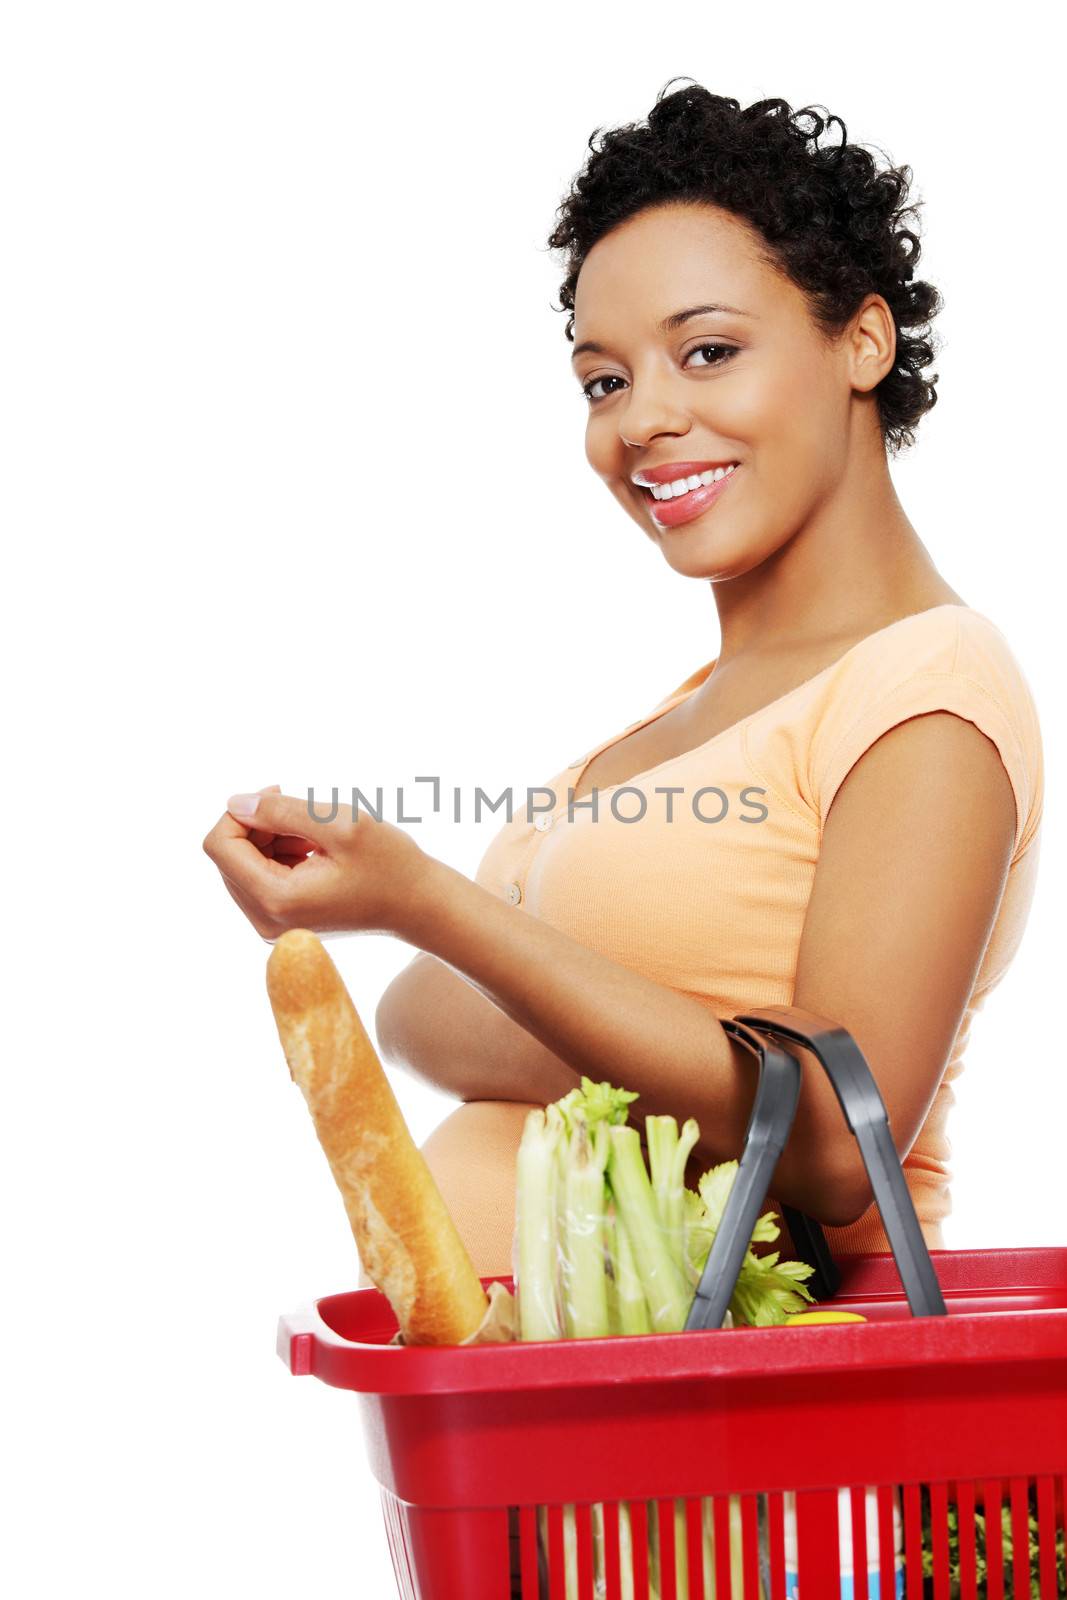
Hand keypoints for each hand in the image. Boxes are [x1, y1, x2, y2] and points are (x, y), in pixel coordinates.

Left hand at [202, 785, 432, 940]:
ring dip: (269, 839)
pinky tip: (312, 851)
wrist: (420, 906)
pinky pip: (258, 878)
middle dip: (257, 826)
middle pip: (228, 857)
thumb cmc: (390, 864)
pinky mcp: (282, 923)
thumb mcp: (339, 824)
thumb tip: (235, 803)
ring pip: (241, 865)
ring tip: (314, 836)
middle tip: (303, 814)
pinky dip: (277, 855)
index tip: (279, 796)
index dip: (241, 812)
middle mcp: (266, 921)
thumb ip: (281, 810)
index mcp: (276, 899)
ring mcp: (272, 926)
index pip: (220, 846)